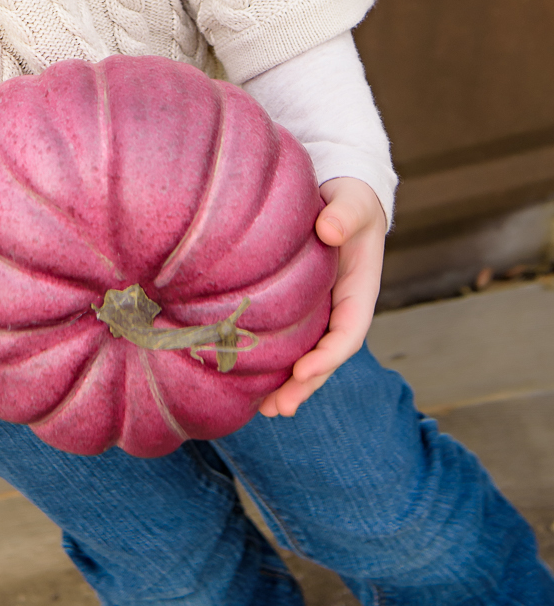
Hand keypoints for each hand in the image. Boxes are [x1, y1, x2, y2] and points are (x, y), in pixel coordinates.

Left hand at [257, 176, 386, 418]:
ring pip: (305, 354)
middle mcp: (339, 308)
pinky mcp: (296, 305)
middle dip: (304, 386)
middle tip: (278, 408)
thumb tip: (329, 229)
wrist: (337, 194)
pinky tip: (248, 378)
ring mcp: (318, 310)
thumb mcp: (353, 203)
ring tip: (264, 410)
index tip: (303, 372)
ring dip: (288, 385)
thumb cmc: (350, 201)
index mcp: (358, 292)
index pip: (348, 332)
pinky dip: (273, 359)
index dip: (328, 356)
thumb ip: (345, 215)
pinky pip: (287, 336)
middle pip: (325, 357)